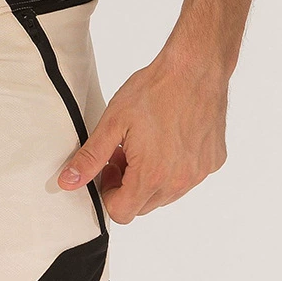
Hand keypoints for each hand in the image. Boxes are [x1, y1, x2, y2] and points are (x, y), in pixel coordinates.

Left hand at [57, 44, 228, 223]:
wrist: (195, 68)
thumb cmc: (154, 91)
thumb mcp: (112, 124)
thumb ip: (89, 158)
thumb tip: (68, 182)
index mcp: (151, 175)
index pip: (121, 212)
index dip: (108, 194)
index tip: (108, 168)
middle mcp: (179, 181)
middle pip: (142, 206)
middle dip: (126, 186)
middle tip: (122, 154)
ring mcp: (199, 173)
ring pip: (164, 195)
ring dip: (149, 179)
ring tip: (143, 146)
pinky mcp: (213, 162)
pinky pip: (186, 179)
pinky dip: (172, 169)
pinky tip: (166, 141)